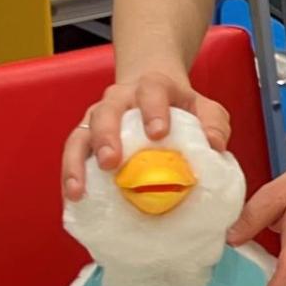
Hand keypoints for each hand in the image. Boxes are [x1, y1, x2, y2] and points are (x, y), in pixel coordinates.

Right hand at [62, 70, 230, 198]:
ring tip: (78, 189)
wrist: (152, 91)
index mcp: (152, 86)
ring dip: (77, 162)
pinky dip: (69, 175)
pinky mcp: (85, 136)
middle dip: (107, 136)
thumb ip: (214, 123)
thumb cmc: (180, 106)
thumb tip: (216, 146)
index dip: (153, 109)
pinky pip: (72, 154)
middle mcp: (119, 99)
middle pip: (106, 111)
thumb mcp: (205, 108)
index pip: (151, 90)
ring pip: (81, 134)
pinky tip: (73, 199)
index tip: (158, 133)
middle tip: (111, 162)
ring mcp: (97, 116)